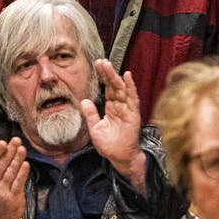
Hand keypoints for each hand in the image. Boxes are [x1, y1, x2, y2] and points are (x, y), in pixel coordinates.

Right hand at [0, 133, 28, 218]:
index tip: (2, 142)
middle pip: (1, 166)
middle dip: (9, 153)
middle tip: (16, 140)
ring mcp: (3, 191)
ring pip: (10, 173)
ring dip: (17, 160)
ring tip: (22, 149)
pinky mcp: (13, 197)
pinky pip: (18, 184)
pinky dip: (22, 174)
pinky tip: (26, 164)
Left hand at [81, 59, 145, 185]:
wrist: (120, 158)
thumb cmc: (110, 145)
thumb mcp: (95, 128)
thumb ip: (91, 114)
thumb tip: (84, 100)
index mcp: (112, 108)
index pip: (108, 89)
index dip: (103, 77)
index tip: (97, 65)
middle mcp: (121, 106)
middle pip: (114, 86)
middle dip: (108, 73)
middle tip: (101, 61)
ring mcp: (128, 109)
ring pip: (122, 89)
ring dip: (115, 76)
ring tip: (108, 65)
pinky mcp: (134, 114)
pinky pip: (133, 98)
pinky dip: (131, 87)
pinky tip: (127, 76)